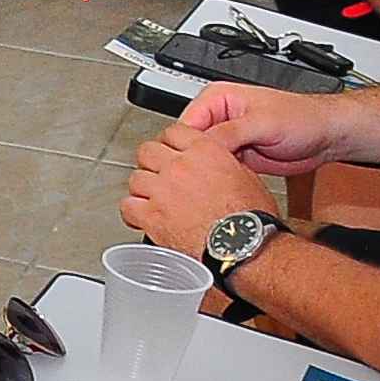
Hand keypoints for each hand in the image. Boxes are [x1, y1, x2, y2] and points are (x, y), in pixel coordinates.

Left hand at [122, 119, 280, 260]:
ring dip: (142, 188)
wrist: (245, 248)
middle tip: (158, 176)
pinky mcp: (152, 216)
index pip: (173, 132)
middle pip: (147, 151)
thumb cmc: (251, 219)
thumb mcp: (247, 177)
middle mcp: (180, 166)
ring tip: (153, 200)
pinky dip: (132, 212)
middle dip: (152, 163)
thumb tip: (212, 163)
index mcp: (205, 151)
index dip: (169, 143)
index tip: (169, 153)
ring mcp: (163, 190)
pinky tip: (142, 217)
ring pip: (135, 178)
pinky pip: (127, 206)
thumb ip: (222, 163)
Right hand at [175, 76, 348, 176]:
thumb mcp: (262, 122)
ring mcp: (227, 139)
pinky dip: (219, 179)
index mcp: (218, 99)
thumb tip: (201, 145)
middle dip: (193, 162)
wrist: (326, 136)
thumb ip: (229, 132)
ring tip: (210, 185)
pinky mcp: (237, 157)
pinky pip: (218, 170)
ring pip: (202, 160)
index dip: (184, 146)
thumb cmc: (302, 118)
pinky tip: (223, 187)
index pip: (186, 124)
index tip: (184, 166)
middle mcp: (219, 118)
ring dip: (206, 173)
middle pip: (190, 144)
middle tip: (197, 180)